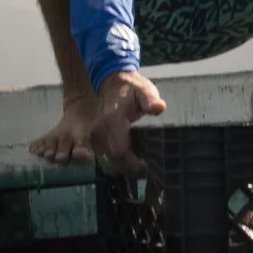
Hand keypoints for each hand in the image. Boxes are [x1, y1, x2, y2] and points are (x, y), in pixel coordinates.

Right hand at [31, 70, 165, 164]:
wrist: (112, 83)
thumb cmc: (131, 89)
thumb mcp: (144, 90)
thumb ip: (150, 99)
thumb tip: (158, 107)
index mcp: (111, 120)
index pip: (119, 151)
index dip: (134, 163)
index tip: (148, 164)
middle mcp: (98, 131)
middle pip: (112, 162)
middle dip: (130, 169)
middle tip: (146, 167)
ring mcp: (94, 137)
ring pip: (107, 165)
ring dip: (123, 169)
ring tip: (139, 164)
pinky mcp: (94, 142)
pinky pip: (103, 161)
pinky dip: (116, 165)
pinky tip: (129, 160)